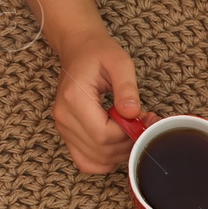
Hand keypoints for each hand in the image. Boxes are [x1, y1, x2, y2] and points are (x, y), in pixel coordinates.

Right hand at [51, 27, 160, 172]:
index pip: (103, 135)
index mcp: (74, 98)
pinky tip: (118, 141)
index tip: (142, 119)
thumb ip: (127, 87)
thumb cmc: (99, 53)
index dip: (127, 134)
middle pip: (100, 150)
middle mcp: (64, 117)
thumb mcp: (119, 62)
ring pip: (93, 160)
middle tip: (144, 123)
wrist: (78, 48)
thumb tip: (133, 113)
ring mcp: (63, 127)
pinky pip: (85, 160)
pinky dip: (104, 159)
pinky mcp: (67, 133)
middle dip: (127, 143)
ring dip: (119, 153)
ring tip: (133, 130)